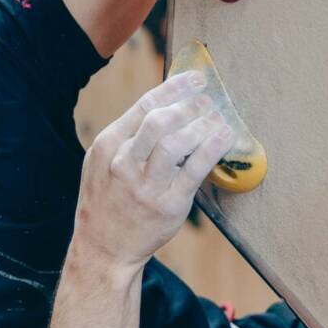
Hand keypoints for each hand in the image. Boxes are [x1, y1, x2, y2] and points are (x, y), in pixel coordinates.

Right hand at [72, 72, 232, 273]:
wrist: (104, 247)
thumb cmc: (108, 200)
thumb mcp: (103, 162)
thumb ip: (129, 136)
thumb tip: (169, 105)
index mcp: (107, 146)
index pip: (144, 106)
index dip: (175, 88)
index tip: (196, 79)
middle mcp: (123, 164)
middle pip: (160, 121)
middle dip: (189, 106)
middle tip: (207, 102)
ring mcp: (146, 186)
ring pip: (177, 143)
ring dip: (202, 126)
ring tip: (217, 120)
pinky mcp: (168, 205)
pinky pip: (195, 170)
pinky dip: (213, 148)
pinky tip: (224, 138)